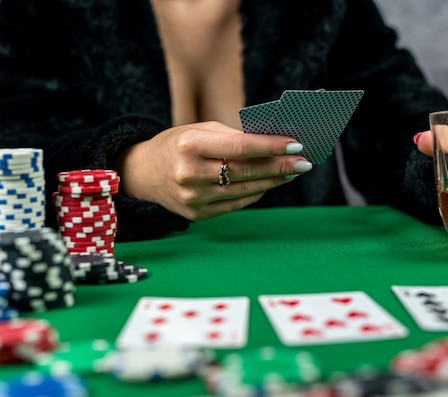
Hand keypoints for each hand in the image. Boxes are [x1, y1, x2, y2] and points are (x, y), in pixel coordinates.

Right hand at [116, 121, 309, 219]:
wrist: (143, 173)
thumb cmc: (177, 144)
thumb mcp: (199, 130)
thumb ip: (233, 137)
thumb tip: (274, 144)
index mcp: (189, 146)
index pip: (240, 147)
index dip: (271, 147)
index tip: (296, 144)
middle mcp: (189, 174)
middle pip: (246, 171)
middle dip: (280, 166)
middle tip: (304, 162)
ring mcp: (193, 198)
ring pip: (245, 190)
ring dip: (273, 181)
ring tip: (293, 172)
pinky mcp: (196, 215)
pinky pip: (235, 203)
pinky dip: (256, 193)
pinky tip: (269, 183)